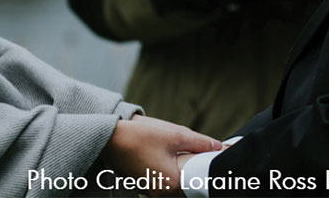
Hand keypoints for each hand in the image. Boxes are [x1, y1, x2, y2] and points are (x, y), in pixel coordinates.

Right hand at [103, 115, 220, 195]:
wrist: (110, 136)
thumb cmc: (140, 136)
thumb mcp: (176, 135)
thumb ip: (200, 143)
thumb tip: (218, 147)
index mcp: (171, 184)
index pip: (198, 185)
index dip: (208, 173)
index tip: (215, 163)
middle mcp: (160, 193)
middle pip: (187, 186)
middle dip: (195, 173)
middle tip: (203, 157)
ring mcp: (150, 191)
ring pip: (174, 184)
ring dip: (182, 173)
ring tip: (187, 156)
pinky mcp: (143, 184)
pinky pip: (163, 182)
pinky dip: (169, 172)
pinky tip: (169, 158)